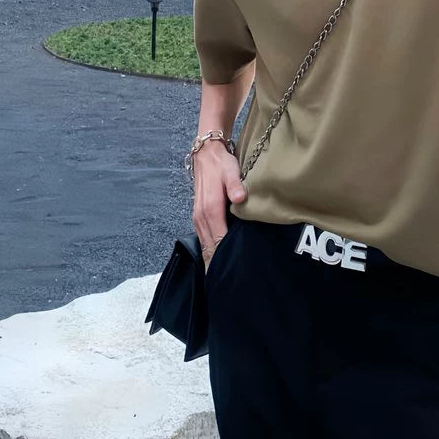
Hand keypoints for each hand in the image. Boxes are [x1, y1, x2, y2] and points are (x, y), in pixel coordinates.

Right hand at [192, 145, 246, 271]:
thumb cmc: (222, 164)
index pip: (218, 241)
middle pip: (209, 248)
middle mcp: (201, 217)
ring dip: (212, 260)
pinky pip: (203, 239)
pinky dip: (209, 251)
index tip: (233, 272)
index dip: (224, 257)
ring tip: (222, 278)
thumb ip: (236, 185)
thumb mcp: (231, 170)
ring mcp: (198, 218)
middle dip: (217, 265)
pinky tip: (216, 260)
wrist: (206, 154)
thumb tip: (240, 198)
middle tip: (228, 284)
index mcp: (210, 210)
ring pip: (204, 246)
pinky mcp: (199, 216)